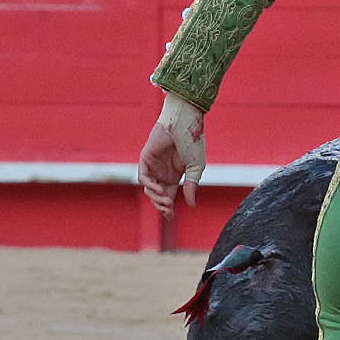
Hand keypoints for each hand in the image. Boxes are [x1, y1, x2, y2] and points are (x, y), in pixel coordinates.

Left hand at [138, 93, 206, 217]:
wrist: (184, 122)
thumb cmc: (192, 142)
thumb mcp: (196, 168)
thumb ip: (192, 185)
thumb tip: (191, 205)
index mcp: (174, 175)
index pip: (168, 195)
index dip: (168, 208)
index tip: (171, 217)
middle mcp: (162, 172)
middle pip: (157, 195)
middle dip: (161, 206)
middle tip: (169, 211)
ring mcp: (153, 166)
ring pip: (149, 189)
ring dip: (156, 198)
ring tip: (167, 201)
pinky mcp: (145, 159)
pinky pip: (143, 177)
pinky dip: (150, 186)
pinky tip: (159, 190)